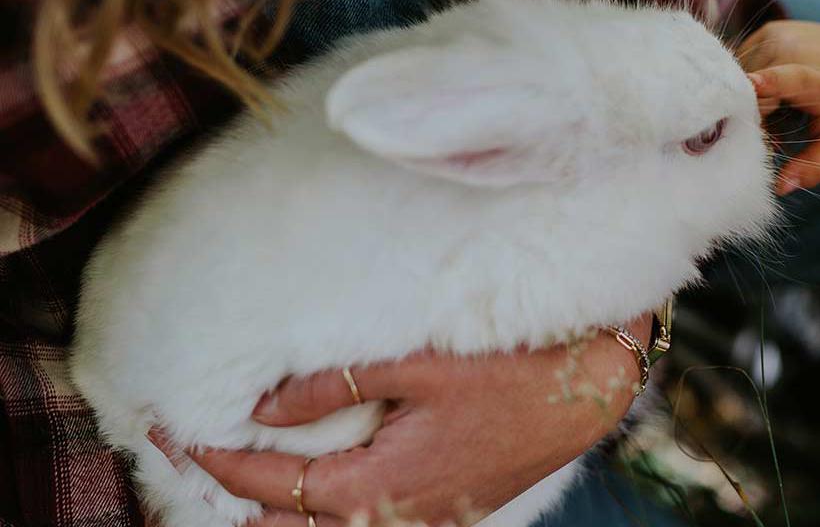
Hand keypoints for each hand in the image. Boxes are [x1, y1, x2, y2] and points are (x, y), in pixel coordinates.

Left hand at [154, 315, 651, 525]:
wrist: (592, 390)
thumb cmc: (511, 369)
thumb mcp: (417, 366)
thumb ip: (336, 387)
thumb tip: (265, 406)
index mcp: (374, 486)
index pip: (268, 486)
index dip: (213, 461)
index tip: (172, 429)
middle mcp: (393, 518)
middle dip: (235, 501)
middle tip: (192, 463)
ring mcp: (424, 522)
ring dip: (282, 516)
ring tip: (241, 488)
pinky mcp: (447, 514)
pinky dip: (329, 518)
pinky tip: (320, 497)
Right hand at [738, 20, 819, 193]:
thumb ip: (817, 166)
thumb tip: (779, 188)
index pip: (794, 79)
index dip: (772, 82)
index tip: (752, 85)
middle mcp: (796, 50)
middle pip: (754, 92)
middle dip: (756, 120)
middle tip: (780, 136)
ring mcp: (778, 36)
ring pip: (742, 80)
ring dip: (752, 104)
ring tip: (783, 110)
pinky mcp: (764, 32)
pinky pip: (743, 67)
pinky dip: (752, 87)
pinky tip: (777, 93)